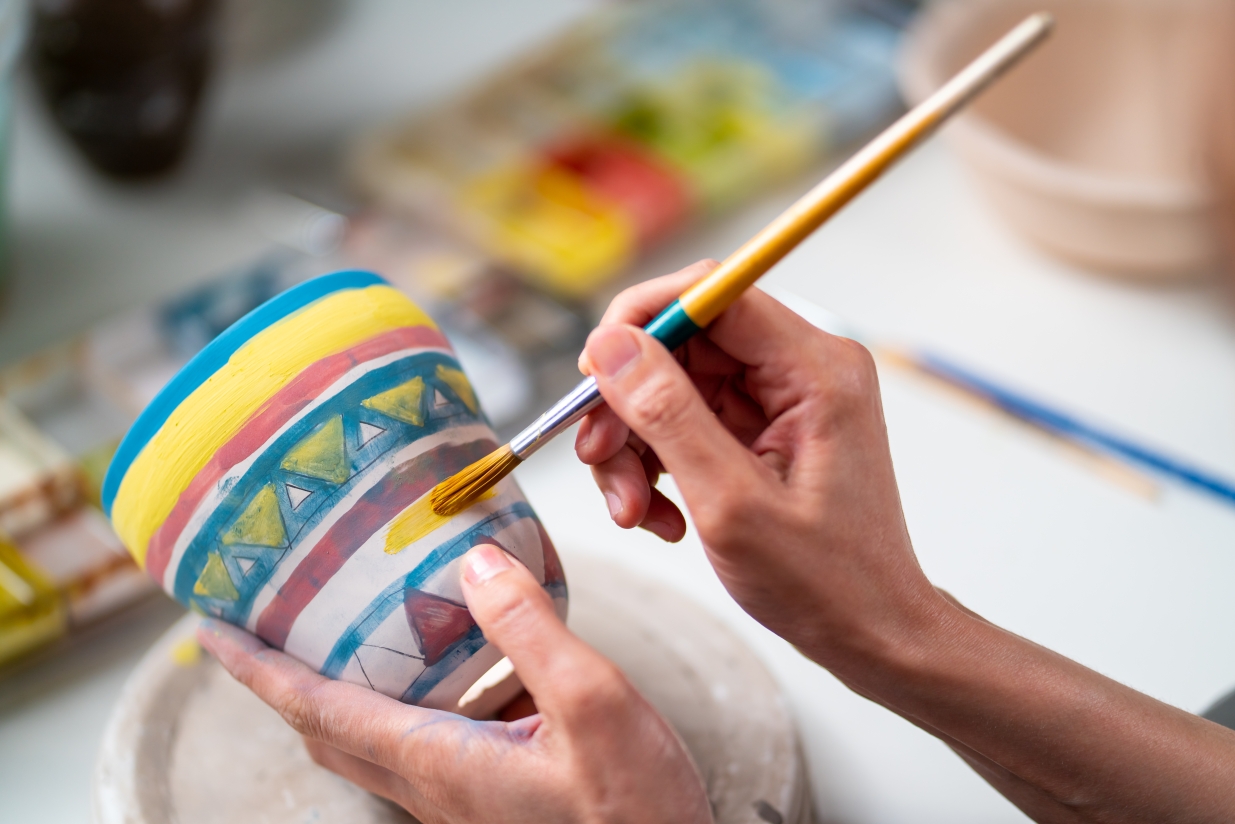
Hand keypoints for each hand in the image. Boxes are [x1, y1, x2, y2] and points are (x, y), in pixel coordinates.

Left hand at [197, 544, 711, 823]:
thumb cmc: (636, 811)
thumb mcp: (593, 705)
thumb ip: (530, 630)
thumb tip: (473, 563)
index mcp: (438, 760)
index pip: (317, 709)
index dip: (257, 668)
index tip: (211, 630)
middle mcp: (431, 783)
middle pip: (326, 729)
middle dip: (280, 679)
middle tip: (260, 625)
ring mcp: (456, 795)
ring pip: (368, 739)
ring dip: (332, 689)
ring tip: (338, 631)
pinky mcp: (487, 795)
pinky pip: (417, 741)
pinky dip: (398, 697)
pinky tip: (448, 660)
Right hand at [576, 261, 945, 670]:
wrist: (869, 633)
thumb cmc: (826, 582)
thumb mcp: (731, 501)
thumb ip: (668, 414)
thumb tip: (610, 346)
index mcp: (816, 370)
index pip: (712, 293)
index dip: (640, 318)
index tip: (592, 369)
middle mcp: (802, 369)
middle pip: (682, 343)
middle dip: (628, 402)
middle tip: (599, 458)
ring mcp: (781, 399)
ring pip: (672, 385)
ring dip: (636, 444)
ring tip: (632, 510)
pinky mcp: (762, 429)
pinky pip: (685, 421)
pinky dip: (657, 464)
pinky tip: (660, 516)